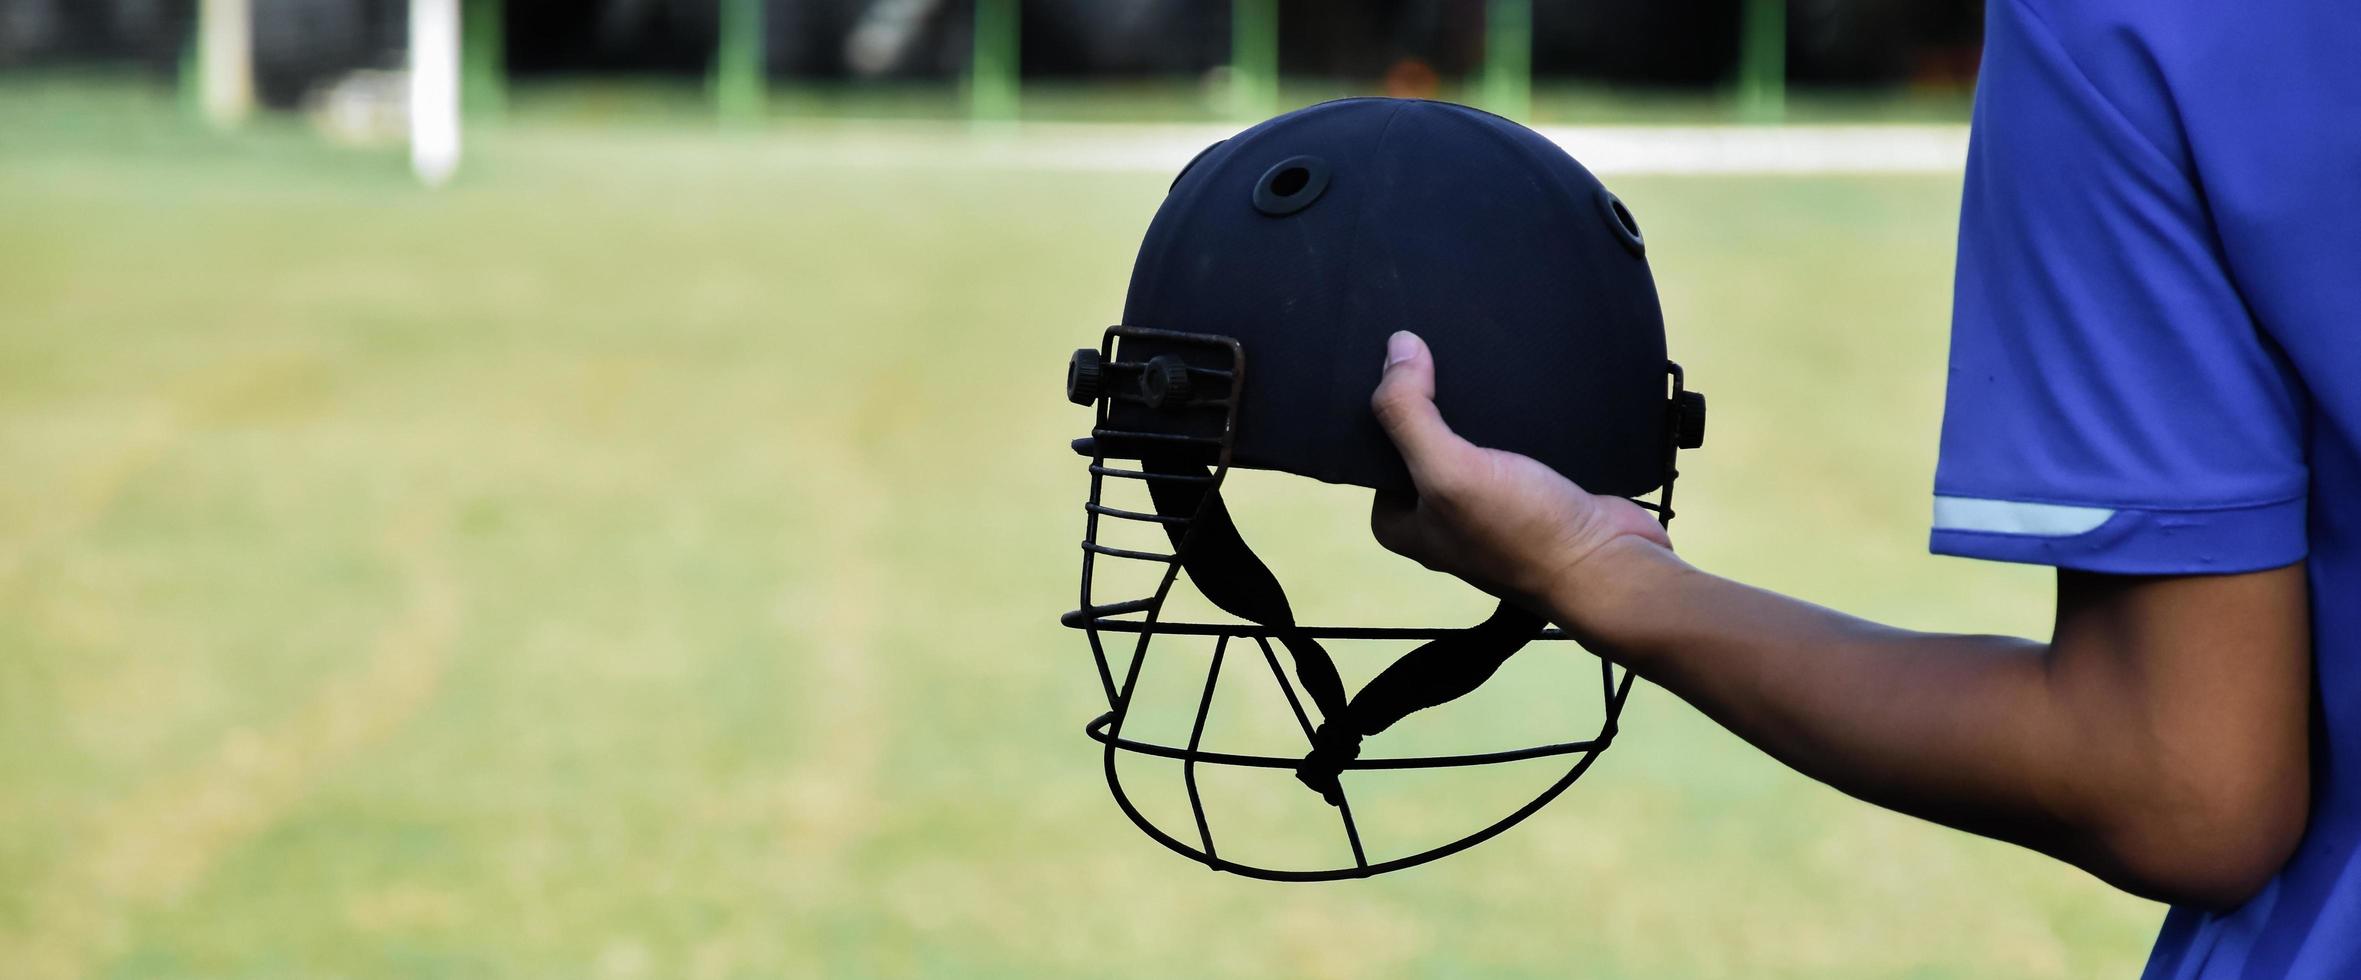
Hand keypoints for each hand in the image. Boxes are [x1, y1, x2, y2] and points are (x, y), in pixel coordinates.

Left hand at [1367, 331, 1671, 610]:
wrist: (1610, 564)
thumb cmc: (1523, 531)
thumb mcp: (1448, 472)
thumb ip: (1410, 414)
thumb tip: (1396, 347)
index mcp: (1400, 522)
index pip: (1376, 448)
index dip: (1387, 406)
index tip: (1400, 361)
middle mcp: (1437, 515)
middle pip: (1423, 439)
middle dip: (1434, 401)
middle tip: (1443, 351)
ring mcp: (1486, 504)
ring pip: (1469, 437)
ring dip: (1478, 405)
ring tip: (1482, 357)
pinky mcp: (1529, 490)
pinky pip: (1511, 441)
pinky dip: (1515, 416)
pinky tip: (1519, 383)